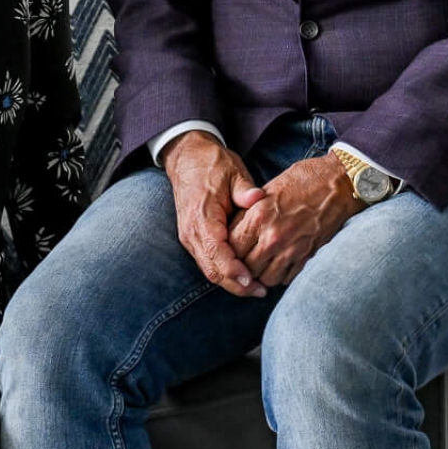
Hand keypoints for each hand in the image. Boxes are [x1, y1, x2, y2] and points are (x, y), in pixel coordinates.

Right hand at [162, 130, 265, 297]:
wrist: (186, 157)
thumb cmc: (212, 163)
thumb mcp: (232, 171)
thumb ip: (244, 189)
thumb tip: (258, 198)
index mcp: (202, 218)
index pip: (217, 254)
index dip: (235, 272)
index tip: (254, 282)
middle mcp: (192, 233)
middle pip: (212, 270)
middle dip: (236, 285)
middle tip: (260, 292)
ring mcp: (189, 237)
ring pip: (209, 270)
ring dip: (230, 282)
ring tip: (255, 288)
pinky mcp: (192, 238)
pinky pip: (207, 262)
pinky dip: (224, 272)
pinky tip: (242, 275)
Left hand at [228, 154, 359, 288]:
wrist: (340, 183)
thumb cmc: (305, 180)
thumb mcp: (269, 189)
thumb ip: (250, 212)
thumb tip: (235, 230)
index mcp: (259, 216)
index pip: (232, 246)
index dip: (230, 249)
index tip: (233, 247)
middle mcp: (273, 237)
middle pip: (247, 266)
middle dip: (244, 264)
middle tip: (246, 258)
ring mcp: (292, 249)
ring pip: (266, 278)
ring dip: (262, 273)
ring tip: (263, 263)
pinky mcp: (308, 257)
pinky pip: (287, 279)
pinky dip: (282, 275)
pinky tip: (281, 263)